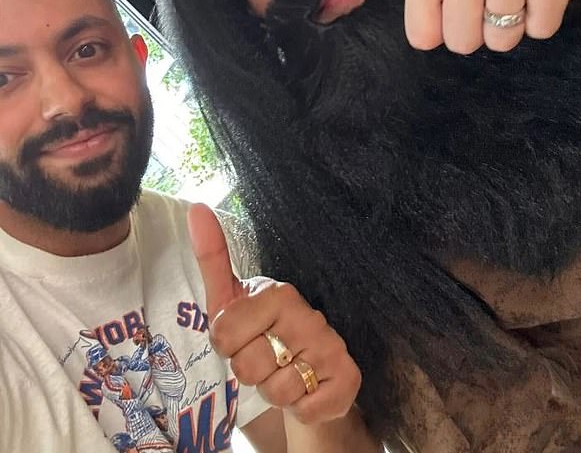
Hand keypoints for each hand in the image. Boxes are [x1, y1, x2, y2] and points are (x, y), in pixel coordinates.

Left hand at [187, 203, 361, 424]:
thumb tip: (196, 208)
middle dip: (250, 371)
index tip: (244, 336)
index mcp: (278, 293)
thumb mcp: (230, 298)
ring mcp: (331, 346)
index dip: (228, 346)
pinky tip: (306, 388)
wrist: (309, 367)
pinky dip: (299, 408)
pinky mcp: (348, 377)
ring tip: (284, 371)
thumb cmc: (261, 330)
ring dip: (274, 390)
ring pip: (276, 391)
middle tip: (265, 356)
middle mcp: (308, 316)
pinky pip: (304, 409)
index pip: (223, 336)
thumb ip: (213, 257)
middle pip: (248, 367)